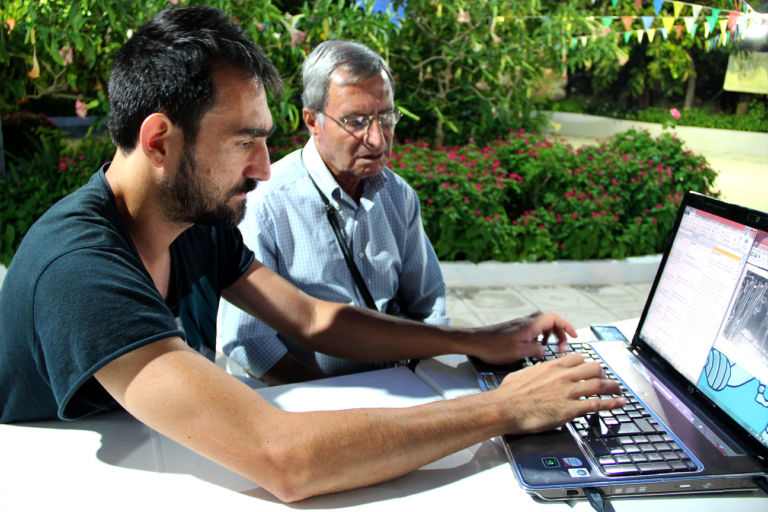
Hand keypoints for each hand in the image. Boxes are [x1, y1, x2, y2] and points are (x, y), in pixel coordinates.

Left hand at [468, 312, 576, 364]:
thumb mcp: (518, 353)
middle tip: (562, 348)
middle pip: (551, 321)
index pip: (555, 318)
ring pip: (543, 325)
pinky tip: (536, 347)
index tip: (575, 336)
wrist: (474, 342)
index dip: (567, 326)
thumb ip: (536, 350)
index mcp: (530, 325)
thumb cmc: (493, 347)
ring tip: (550, 348)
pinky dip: (540, 336)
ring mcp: (521, 324)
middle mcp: (526, 321)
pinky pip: (534, 329)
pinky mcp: (515, 329)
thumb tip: (544, 350)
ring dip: (550, 335)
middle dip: (560, 333)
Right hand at [494, 352, 624, 433]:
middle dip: (602, 373)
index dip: (586, 363)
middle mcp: (563, 377)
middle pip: (593, 368)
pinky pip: (597, 404)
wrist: (505, 407)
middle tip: (606, 379)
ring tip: (619, 390)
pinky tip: (619, 404)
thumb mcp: (522, 374)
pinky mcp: (570, 409)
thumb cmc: (509, 393)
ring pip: (599, 384)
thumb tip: (534, 372)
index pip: (577, 358)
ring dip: (613, 387)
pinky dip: (612, 404)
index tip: (590, 368)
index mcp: (551, 367)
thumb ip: (534, 372)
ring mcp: (568, 392)